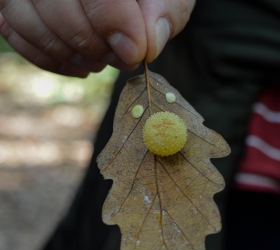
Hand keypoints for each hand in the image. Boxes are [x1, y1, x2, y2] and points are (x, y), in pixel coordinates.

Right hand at [0, 0, 194, 76]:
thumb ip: (165, 10)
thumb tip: (149, 44)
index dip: (111, 21)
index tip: (135, 53)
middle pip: (53, 3)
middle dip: (92, 43)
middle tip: (124, 60)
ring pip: (25, 17)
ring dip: (69, 52)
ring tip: (101, 63)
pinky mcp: (12, 4)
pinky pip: (13, 31)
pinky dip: (49, 57)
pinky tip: (80, 66)